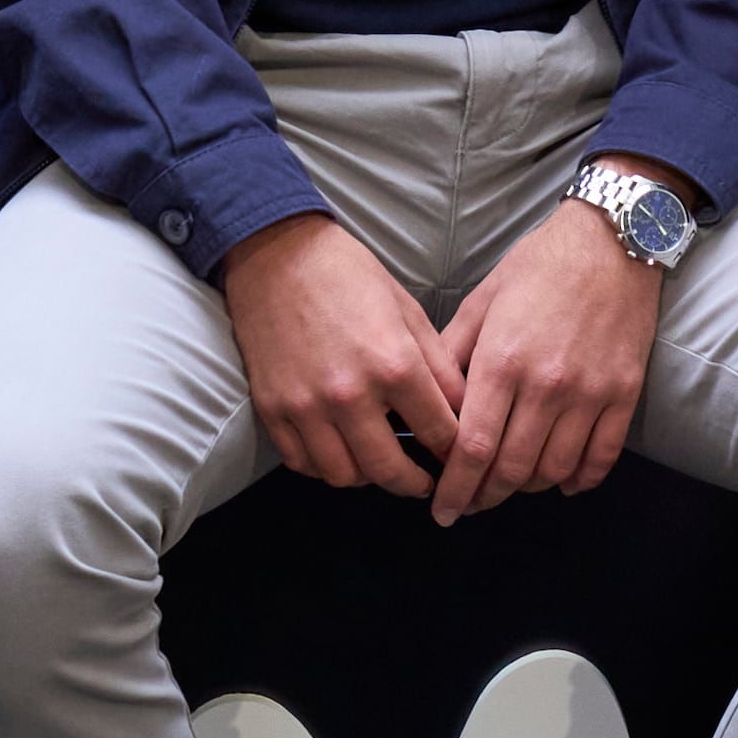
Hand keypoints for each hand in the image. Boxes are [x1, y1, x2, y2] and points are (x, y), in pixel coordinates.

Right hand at [221, 209, 463, 494]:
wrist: (277, 254)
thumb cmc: (349, 275)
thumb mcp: (408, 311)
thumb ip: (438, 366)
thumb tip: (465, 411)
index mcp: (393, 365)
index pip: (439, 434)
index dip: (456, 452)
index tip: (459, 458)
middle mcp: (350, 394)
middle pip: (390, 471)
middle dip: (415, 483)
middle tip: (425, 482)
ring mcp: (306, 406)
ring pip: (343, 476)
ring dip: (367, 478)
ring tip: (379, 464)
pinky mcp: (272, 409)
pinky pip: (302, 463)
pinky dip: (324, 467)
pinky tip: (340, 451)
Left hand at [427, 190, 669, 512]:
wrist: (611, 240)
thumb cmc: (540, 265)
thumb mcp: (482, 300)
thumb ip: (452, 353)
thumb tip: (428, 401)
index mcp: (502, 361)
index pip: (472, 448)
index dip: (455, 488)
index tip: (442, 510)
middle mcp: (546, 384)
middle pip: (510, 469)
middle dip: (485, 497)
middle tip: (470, 505)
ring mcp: (589, 392)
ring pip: (554, 469)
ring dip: (528, 488)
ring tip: (510, 487)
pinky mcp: (623, 393)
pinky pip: (602, 456)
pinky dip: (580, 479)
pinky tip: (563, 482)